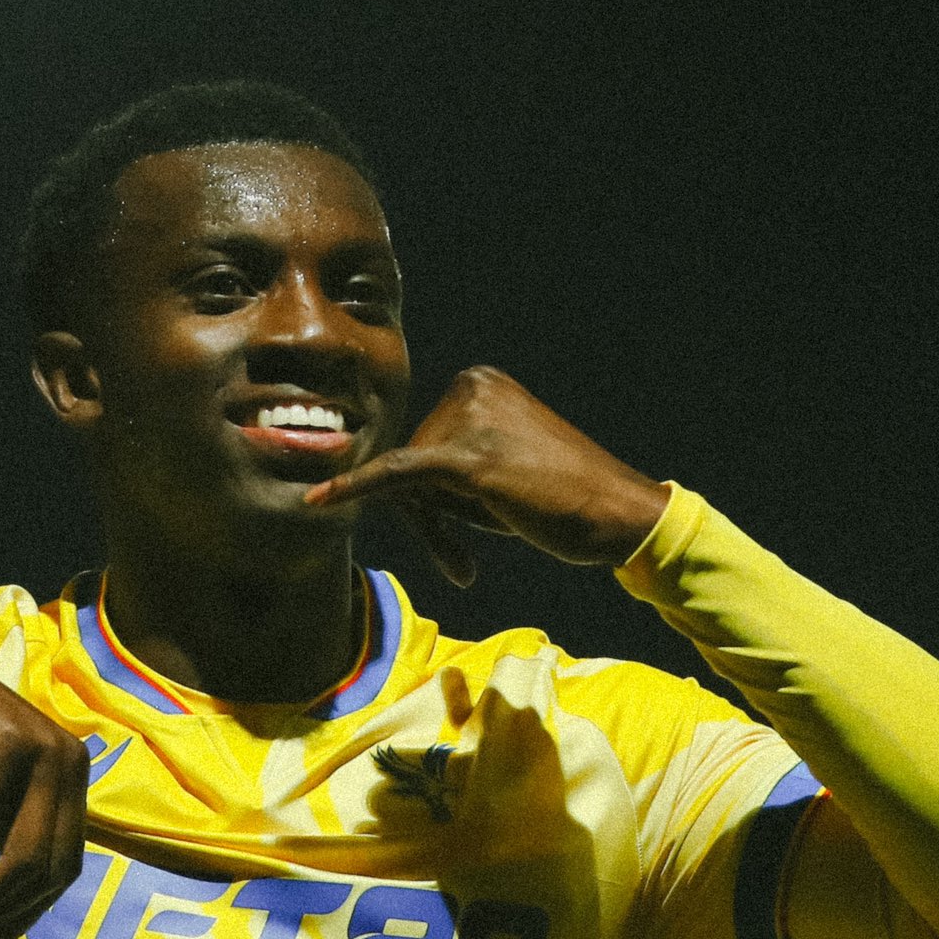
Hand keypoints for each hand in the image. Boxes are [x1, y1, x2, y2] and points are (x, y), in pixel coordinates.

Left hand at [304, 365, 669, 584]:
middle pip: (410, 460)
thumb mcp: (495, 474)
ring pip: (409, 483)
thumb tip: (386, 487)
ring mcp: (468, 419)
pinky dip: (356, 487)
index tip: (456, 532)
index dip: (432, 497)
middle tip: (464, 556)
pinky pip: (397, 475)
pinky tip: (320, 500)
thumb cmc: (560, 500)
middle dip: (433, 514)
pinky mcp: (466, 458)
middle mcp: (469, 387)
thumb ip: (445, 471)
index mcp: (477, 383)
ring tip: (486, 540)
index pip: (421, 443)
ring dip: (438, 526)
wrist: (618, 514)